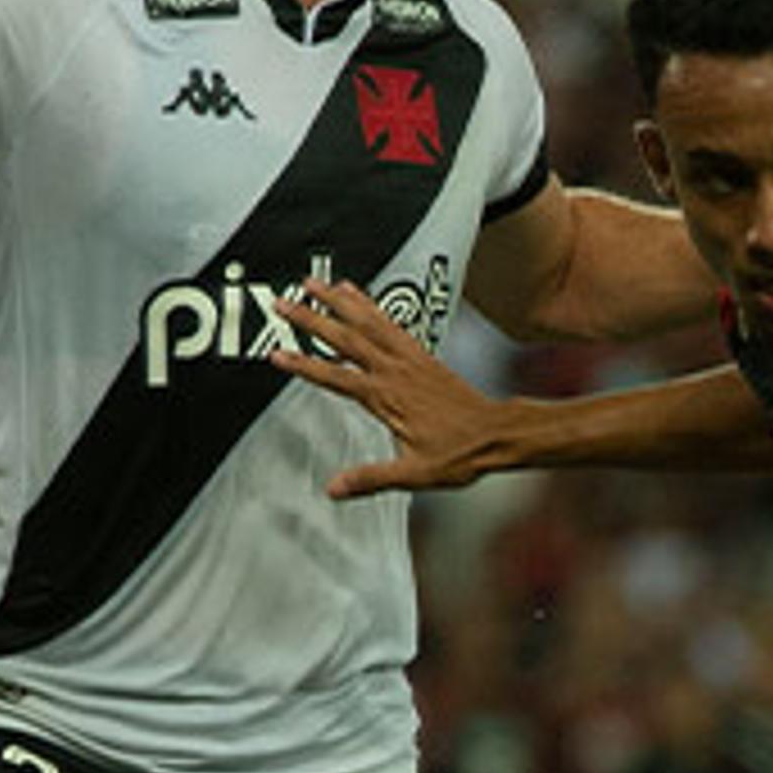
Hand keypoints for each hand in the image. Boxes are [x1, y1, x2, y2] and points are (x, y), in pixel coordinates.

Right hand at [273, 277, 508, 497]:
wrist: (497, 433)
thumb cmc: (460, 453)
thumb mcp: (414, 474)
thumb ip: (371, 478)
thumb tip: (334, 488)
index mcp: (387, 398)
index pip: (335, 378)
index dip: (303, 366)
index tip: (276, 355)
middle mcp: (395, 371)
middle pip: (345, 338)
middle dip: (310, 320)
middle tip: (281, 304)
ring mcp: (408, 358)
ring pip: (367, 321)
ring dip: (338, 300)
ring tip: (312, 283)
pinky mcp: (420, 354)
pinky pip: (390, 322)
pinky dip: (369, 304)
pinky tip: (355, 293)